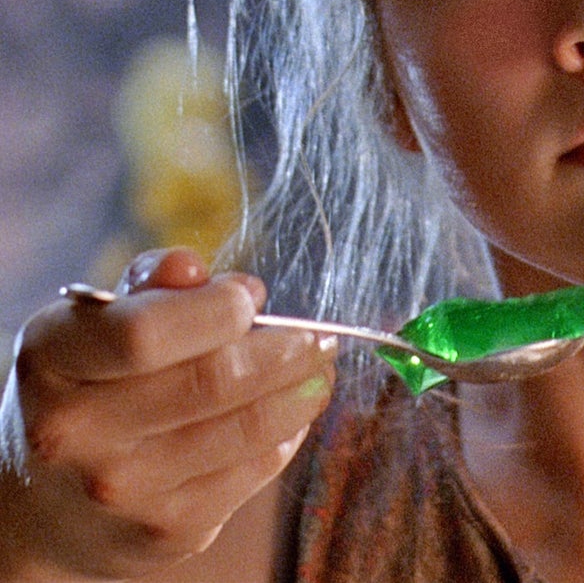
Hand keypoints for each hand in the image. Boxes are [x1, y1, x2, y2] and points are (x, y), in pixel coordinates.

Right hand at [0, 249, 335, 580]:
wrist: (39, 508)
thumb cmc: (85, 391)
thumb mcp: (95, 328)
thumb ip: (152, 288)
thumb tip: (217, 277)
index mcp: (54, 360)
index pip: (146, 332)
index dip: (218, 309)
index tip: (252, 296)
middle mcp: (77, 432)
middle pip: (215, 380)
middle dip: (287, 350)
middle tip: (318, 336)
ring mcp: (122, 490)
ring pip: (249, 428)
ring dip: (303, 392)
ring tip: (319, 368)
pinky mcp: (166, 531)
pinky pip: (255, 470)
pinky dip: (287, 434)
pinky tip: (292, 414)